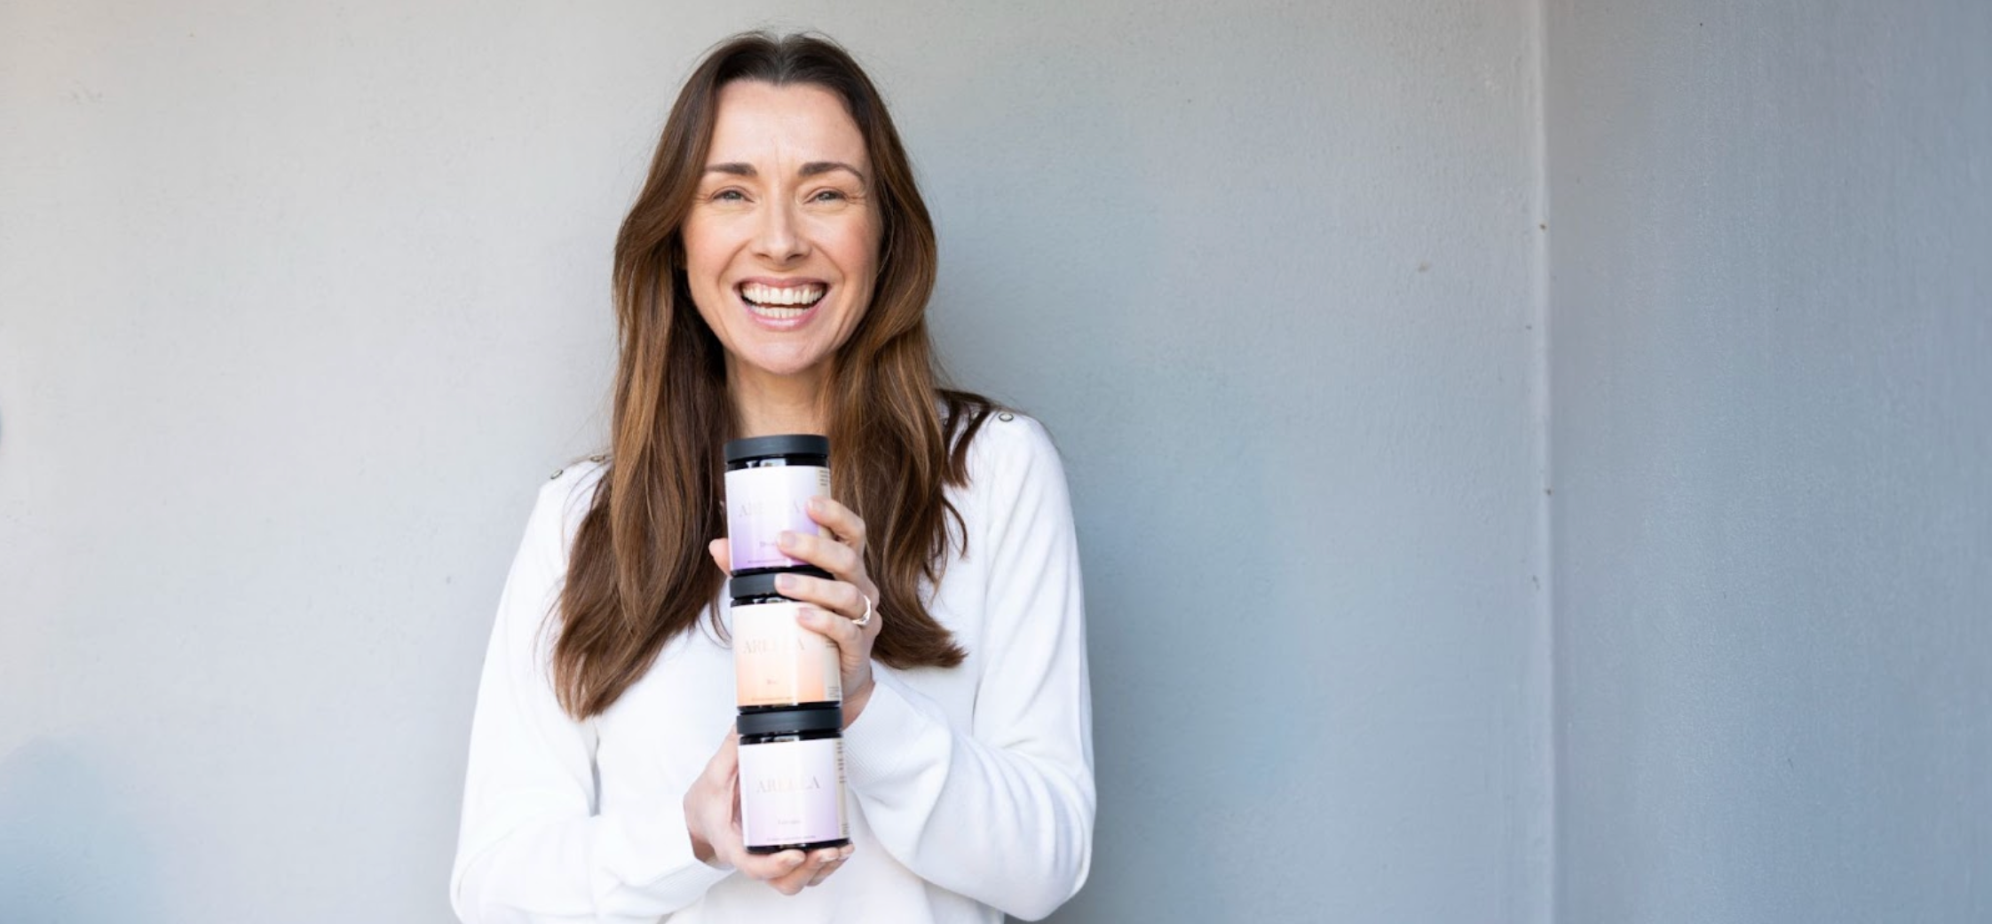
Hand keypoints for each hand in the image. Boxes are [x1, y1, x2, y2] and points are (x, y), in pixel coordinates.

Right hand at [683, 729, 852, 893]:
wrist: (700, 816)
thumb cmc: (706, 802)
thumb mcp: (715, 773)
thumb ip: (732, 748)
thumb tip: (748, 721)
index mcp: (731, 842)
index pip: (751, 865)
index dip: (775, 866)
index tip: (797, 854)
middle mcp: (751, 857)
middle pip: (782, 881)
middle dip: (809, 870)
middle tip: (829, 849)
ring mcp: (768, 860)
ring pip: (796, 881)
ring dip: (822, 870)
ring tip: (841, 848)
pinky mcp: (780, 857)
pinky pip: (804, 873)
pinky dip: (825, 867)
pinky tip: (841, 848)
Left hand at [707, 496, 882, 725]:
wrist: (832, 680)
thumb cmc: (810, 627)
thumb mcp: (784, 594)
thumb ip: (753, 570)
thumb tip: (719, 545)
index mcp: (847, 568)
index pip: (852, 532)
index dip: (836, 514)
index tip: (809, 503)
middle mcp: (861, 588)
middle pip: (848, 559)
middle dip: (814, 547)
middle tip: (781, 541)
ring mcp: (863, 618)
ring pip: (846, 594)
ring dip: (812, 586)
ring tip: (780, 584)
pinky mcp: (858, 647)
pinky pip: (845, 631)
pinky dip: (823, 621)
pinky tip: (801, 617)